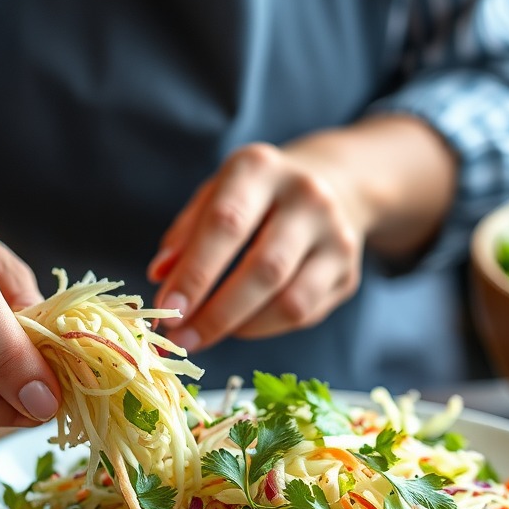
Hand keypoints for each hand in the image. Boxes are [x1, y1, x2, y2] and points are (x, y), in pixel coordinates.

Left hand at [147, 118, 456, 351]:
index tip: (167, 310)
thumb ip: (185, 234)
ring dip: (239, 328)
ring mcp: (336, 235)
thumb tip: (160, 278)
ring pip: (289, 300)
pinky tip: (238, 325)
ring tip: (204, 336)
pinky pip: (303, 315)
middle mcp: (307, 197)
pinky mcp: (348, 272)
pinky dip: (263, 328)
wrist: (331, 185)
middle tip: (180, 339)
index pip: (226, 224)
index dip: (195, 273)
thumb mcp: (214, 197)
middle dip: (216, 313)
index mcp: (261, 168)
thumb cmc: (254, 197)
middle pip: (263, 268)